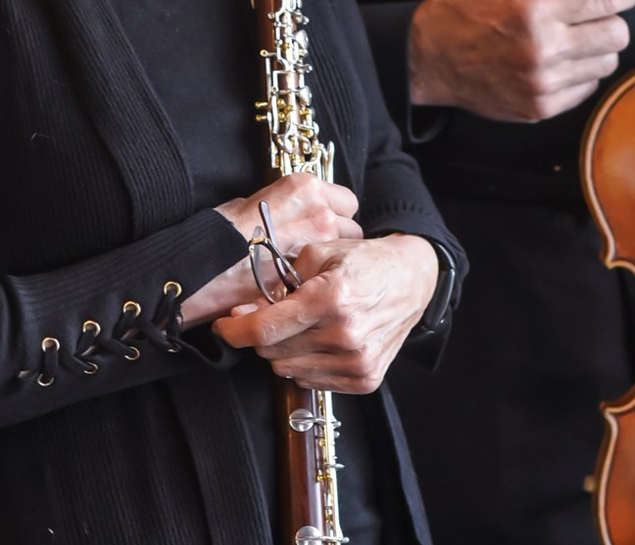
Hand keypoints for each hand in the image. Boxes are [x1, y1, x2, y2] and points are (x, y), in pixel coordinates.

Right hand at [186, 174, 361, 324]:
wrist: (203, 264)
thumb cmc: (220, 232)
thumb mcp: (252, 204)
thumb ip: (282, 209)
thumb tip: (289, 217)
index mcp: (305, 188)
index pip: (345, 201)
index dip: (334, 216)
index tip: (321, 227)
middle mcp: (320, 212)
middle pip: (350, 229)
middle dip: (336, 243)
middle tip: (315, 255)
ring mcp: (319, 248)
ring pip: (344, 259)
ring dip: (331, 266)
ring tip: (308, 275)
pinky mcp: (312, 279)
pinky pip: (328, 283)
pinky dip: (319, 287)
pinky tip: (302, 290)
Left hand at [212, 233, 437, 392]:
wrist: (411, 280)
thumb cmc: (365, 262)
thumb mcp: (321, 251)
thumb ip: (283, 279)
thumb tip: (251, 308)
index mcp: (331, 298)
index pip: (266, 328)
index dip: (235, 330)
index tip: (223, 326)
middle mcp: (345, 335)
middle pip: (273, 351)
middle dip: (262, 333)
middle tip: (272, 314)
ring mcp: (357, 362)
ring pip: (289, 370)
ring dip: (284, 350)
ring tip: (302, 325)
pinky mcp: (365, 379)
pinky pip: (312, 382)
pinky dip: (306, 363)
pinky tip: (318, 341)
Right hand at [409, 0, 634, 122]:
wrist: (429, 58)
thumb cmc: (462, 5)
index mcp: (535, 9)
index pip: (608, 0)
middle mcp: (544, 49)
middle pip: (618, 34)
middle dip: (612, 17)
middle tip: (593, 12)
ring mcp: (544, 83)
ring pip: (607, 63)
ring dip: (598, 46)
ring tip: (573, 36)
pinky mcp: (541, 107)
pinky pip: (588, 88)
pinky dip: (581, 71)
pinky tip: (559, 58)